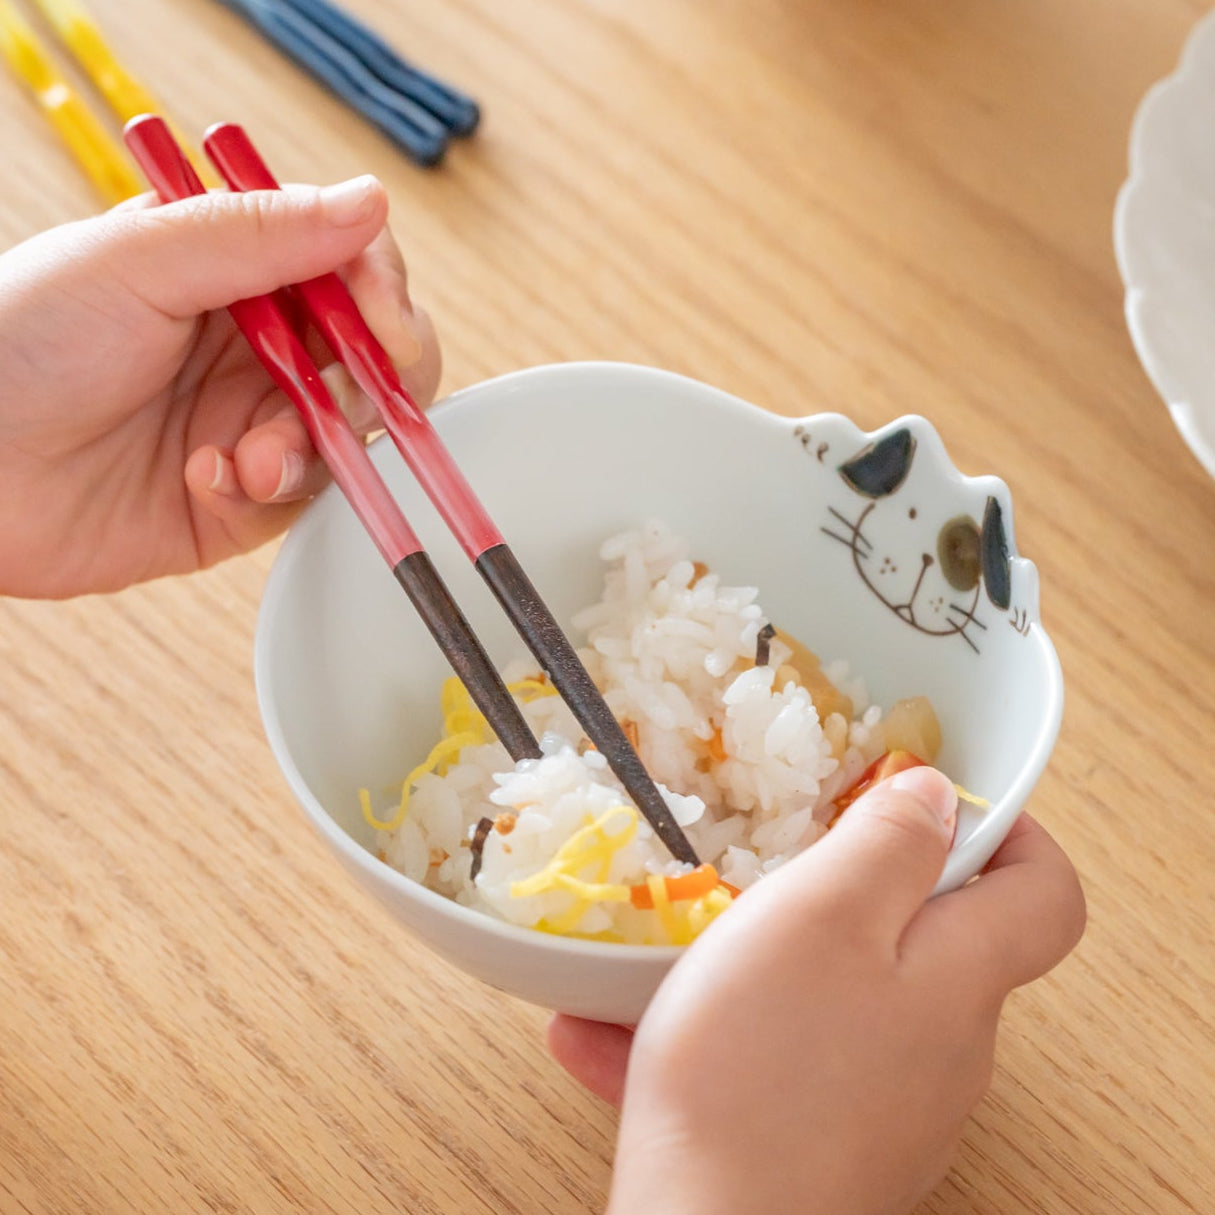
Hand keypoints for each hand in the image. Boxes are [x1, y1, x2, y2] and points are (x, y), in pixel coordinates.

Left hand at [0, 178, 439, 597]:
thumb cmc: (19, 342)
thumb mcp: (138, 261)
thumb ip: (259, 233)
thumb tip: (370, 200)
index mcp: (235, 270)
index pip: (349, 266)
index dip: (383, 293)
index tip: (383, 324)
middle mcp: (257, 345)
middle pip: (372, 355)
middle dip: (367, 381)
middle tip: (334, 399)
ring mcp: (253, 422)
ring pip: (350, 432)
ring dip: (312, 444)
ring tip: (249, 458)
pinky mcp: (244, 500)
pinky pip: (302, 498)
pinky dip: (268, 492)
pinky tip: (208, 480)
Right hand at [549, 769, 1084, 1214]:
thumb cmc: (764, 1063)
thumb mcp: (822, 913)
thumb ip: (890, 843)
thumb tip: (938, 795)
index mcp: (959, 979)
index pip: (1044, 894)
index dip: (1007, 831)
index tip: (933, 799)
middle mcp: (941, 1047)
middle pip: (929, 941)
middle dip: (856, 889)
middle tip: (779, 864)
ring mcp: (886, 1103)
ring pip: (836, 999)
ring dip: (761, 962)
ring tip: (669, 952)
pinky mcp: (824, 1141)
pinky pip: (780, 1060)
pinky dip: (717, 1033)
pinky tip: (615, 1029)